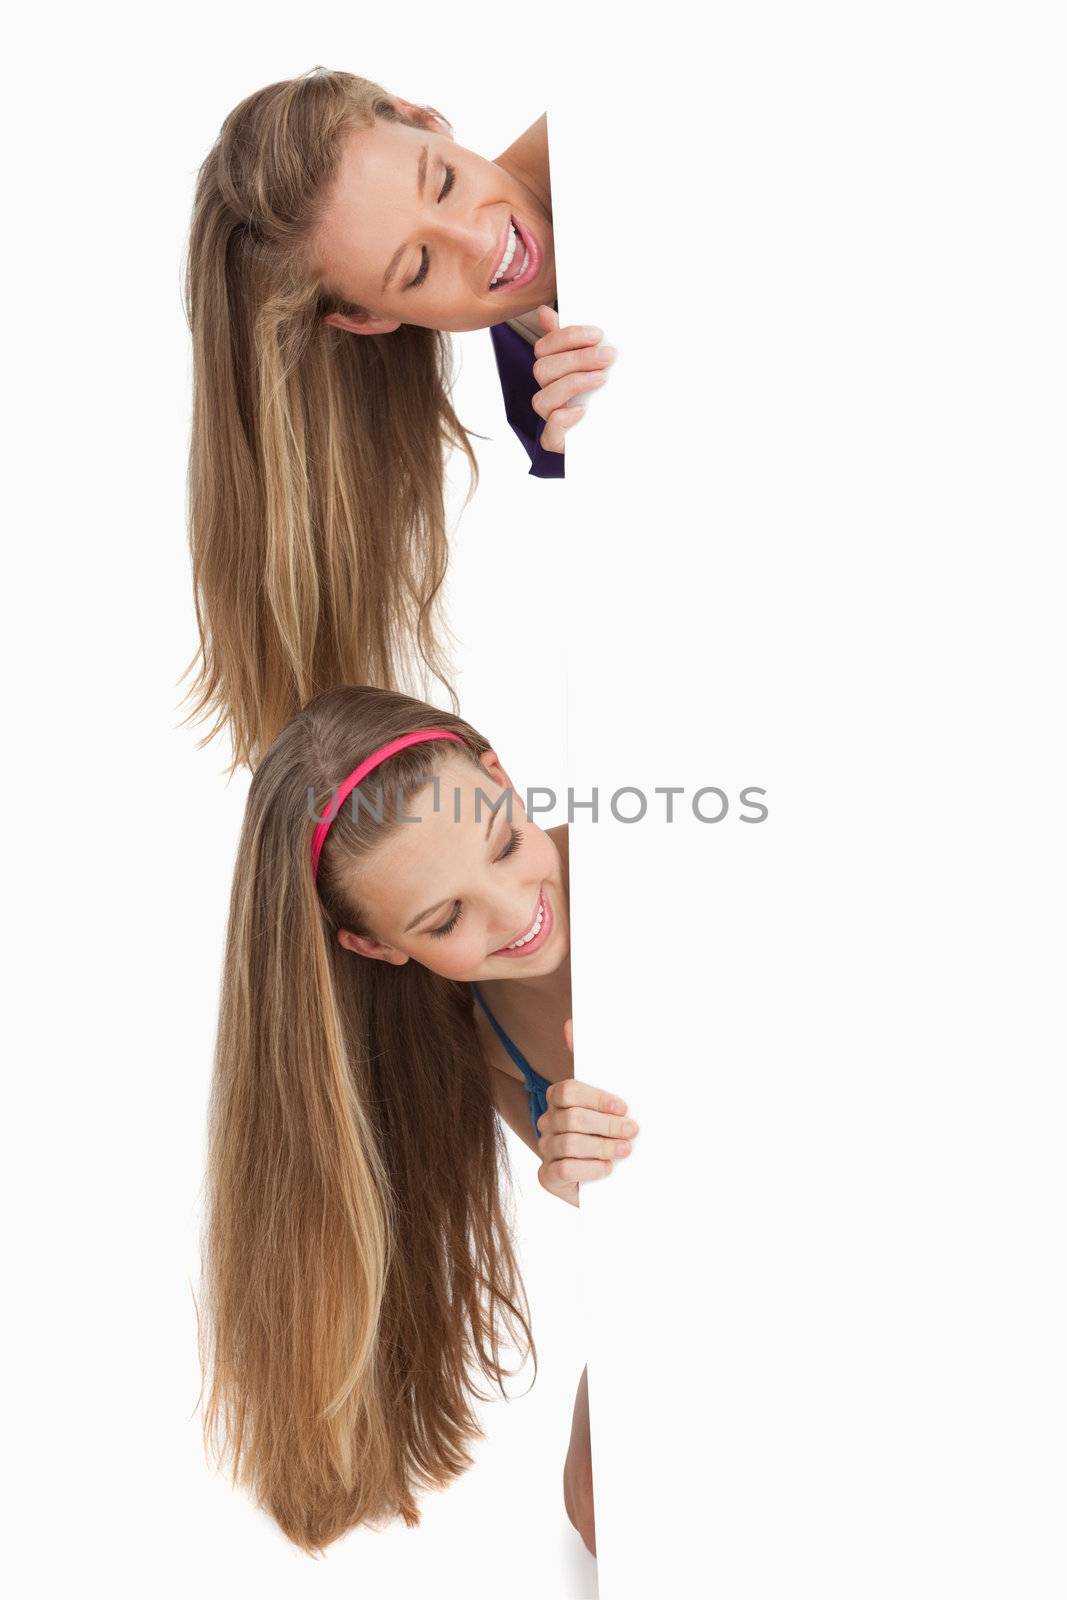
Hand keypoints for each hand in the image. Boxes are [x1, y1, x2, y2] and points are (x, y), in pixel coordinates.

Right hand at [531, 306, 615, 453]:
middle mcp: (548, 392)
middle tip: (608, 355)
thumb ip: (572, 339)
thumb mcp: (595, 362)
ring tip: (602, 379)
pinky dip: (563, 421)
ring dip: (572, 384)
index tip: (598, 334)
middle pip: (543, 370)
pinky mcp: (559, 442)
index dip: (568, 337)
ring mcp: (551, 417)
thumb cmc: (606, 390)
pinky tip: (583, 411)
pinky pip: (549, 436)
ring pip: (542, 400)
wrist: (623, 429)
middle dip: (577, 359)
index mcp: (552, 369)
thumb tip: (544, 312)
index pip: (544, 348)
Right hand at [536, 1017, 638, 1204]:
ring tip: (624, 1150)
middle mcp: (549, 1122)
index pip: (568, 1090)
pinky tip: (607, 1169)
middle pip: (571, 1118)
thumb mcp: (612, 1100)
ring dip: (602, 1147)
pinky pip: (563, 1170)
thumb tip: (570, 1024)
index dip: (597, 1098)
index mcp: (561, 1099)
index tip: (623, 1107)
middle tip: (631, 1131)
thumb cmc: (613, 1131)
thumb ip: (598, 1064)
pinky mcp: (549, 1177)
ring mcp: (547, 1149)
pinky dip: (589, 1169)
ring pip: (568, 1143)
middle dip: (606, 1125)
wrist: (618, 1177)